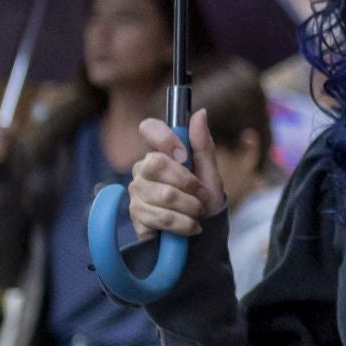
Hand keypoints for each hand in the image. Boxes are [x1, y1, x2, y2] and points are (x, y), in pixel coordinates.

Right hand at [128, 111, 225, 240]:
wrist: (201, 233)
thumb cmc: (203, 200)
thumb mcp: (210, 173)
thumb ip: (202, 145)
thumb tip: (200, 113)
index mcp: (161, 152)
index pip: (149, 128)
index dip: (165, 139)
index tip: (184, 156)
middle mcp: (143, 168)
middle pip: (156, 163)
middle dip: (187, 183)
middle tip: (201, 195)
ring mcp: (136, 191)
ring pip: (163, 195)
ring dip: (190, 207)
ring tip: (197, 213)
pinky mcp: (135, 215)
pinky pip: (160, 217)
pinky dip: (183, 224)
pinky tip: (189, 226)